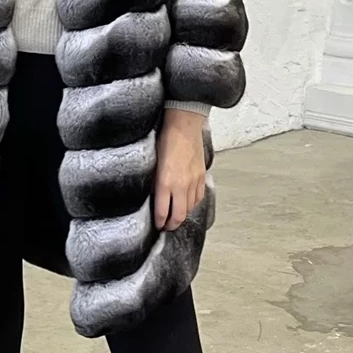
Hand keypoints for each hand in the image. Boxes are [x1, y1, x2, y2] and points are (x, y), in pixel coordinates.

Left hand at [154, 109, 206, 230]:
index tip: (157, 226)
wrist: (184, 125)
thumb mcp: (153, 161)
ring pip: (189, 208)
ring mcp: (193, 182)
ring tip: (176, 217)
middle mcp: (180, 185)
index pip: (162, 211)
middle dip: (171, 225)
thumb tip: (152, 195)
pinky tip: (187, 204)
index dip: (159, 222)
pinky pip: (198, 197)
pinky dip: (192, 204)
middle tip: (166, 227)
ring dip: (182, 215)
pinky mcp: (201, 176)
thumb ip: (154, 180)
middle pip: (178, 216)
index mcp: (164, 182)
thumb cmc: (164, 139)